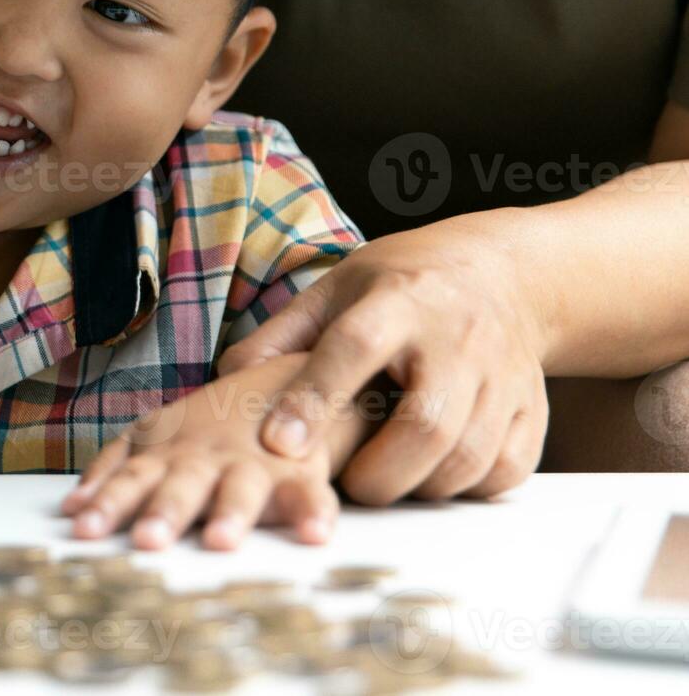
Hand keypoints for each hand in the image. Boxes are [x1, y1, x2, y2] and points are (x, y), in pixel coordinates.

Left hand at [60, 355, 349, 550]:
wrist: (283, 384)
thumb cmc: (207, 427)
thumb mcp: (153, 438)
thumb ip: (112, 471)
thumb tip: (71, 509)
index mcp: (166, 454)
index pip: (130, 480)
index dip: (107, 503)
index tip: (84, 530)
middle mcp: (206, 460)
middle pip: (181, 486)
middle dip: (164, 512)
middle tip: (148, 540)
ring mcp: (252, 465)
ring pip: (240, 490)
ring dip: (231, 513)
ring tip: (221, 541)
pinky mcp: (299, 474)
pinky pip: (309, 495)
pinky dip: (314, 513)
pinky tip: (314, 535)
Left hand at [219, 214, 549, 504]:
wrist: (506, 272)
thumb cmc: (403, 285)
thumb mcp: (337, 288)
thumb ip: (282, 336)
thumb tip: (227, 384)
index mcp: (398, 300)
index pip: (354, 349)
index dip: (314, 398)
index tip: (279, 443)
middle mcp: (457, 338)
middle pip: (427, 424)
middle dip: (379, 472)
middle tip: (346, 482)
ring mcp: (503, 376)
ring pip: (467, 458)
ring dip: (418, 486)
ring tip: (385, 479)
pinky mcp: (533, 409)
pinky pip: (506, 471)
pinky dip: (466, 487)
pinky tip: (435, 474)